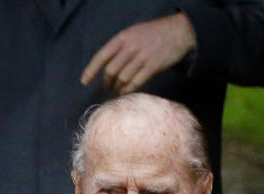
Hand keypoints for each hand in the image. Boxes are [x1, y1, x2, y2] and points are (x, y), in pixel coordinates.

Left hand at [80, 13, 195, 94]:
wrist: (179, 30)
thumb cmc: (154, 34)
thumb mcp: (133, 34)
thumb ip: (120, 47)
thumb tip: (106, 66)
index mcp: (122, 38)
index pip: (101, 56)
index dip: (91, 70)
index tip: (84, 81)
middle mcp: (130, 47)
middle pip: (111, 71)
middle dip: (106, 83)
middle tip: (107, 88)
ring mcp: (142, 57)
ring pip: (122, 79)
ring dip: (117, 87)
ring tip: (117, 90)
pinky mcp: (153, 66)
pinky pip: (135, 83)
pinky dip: (128, 90)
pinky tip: (126, 91)